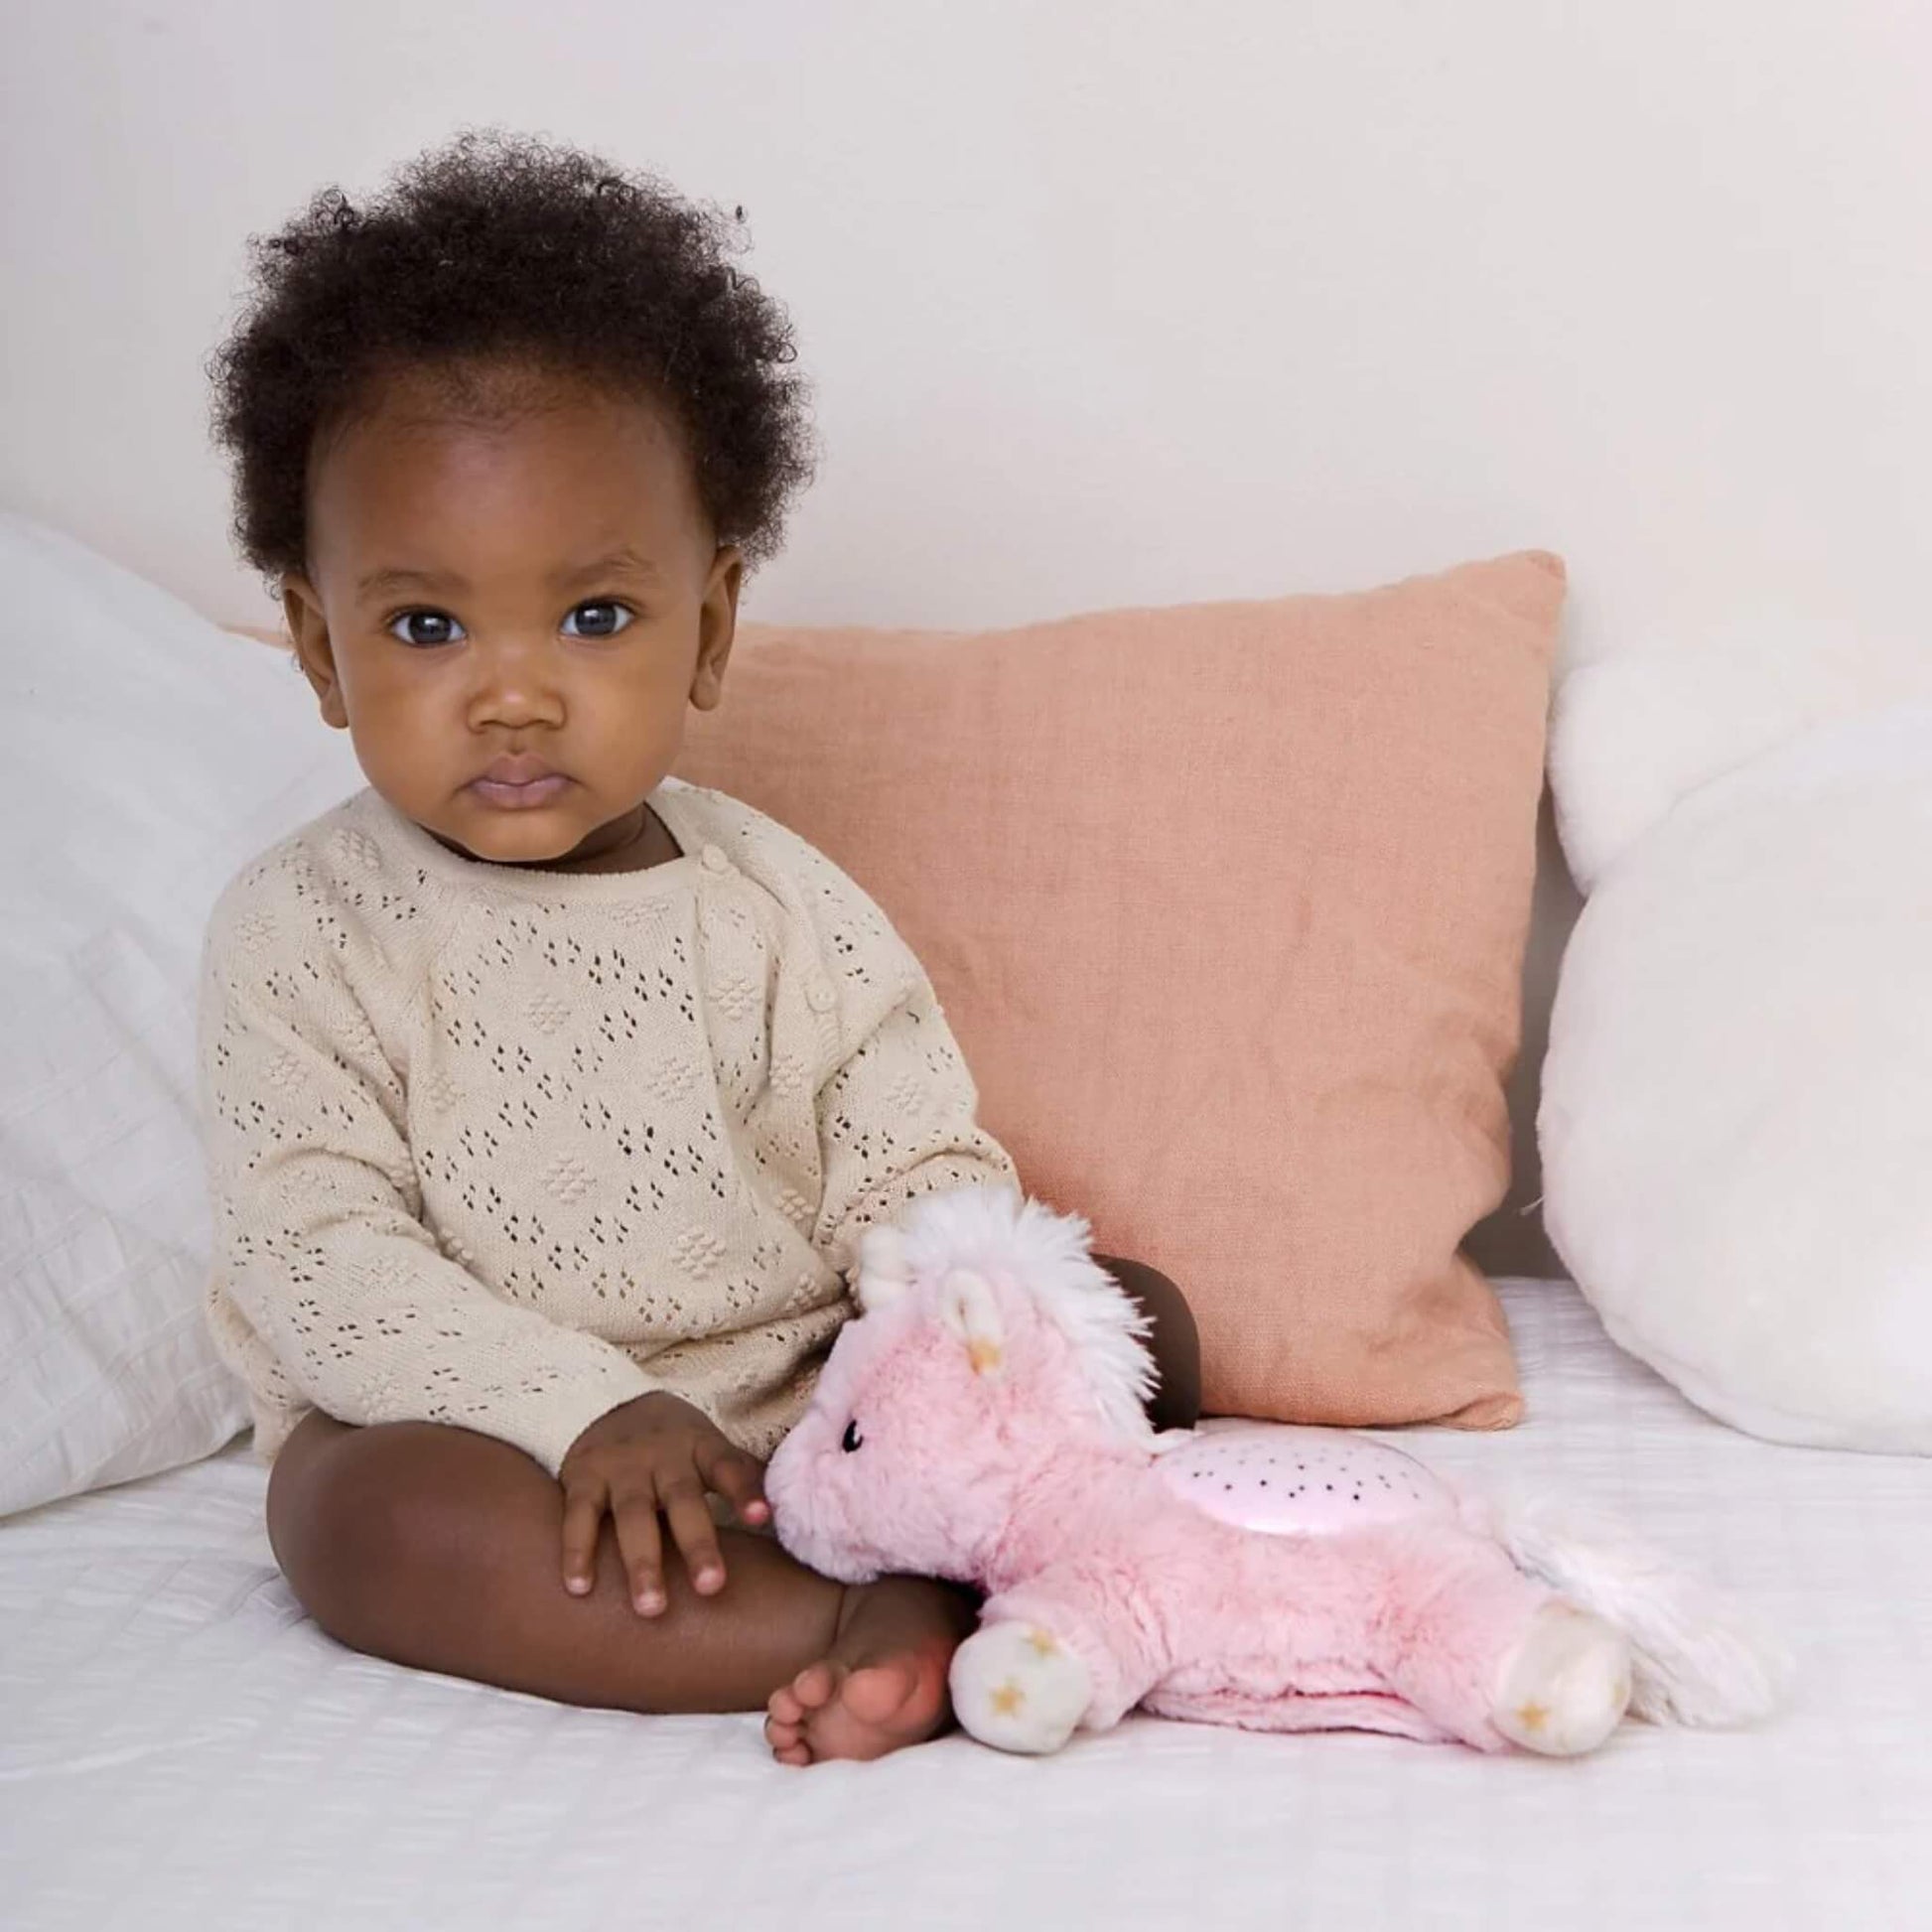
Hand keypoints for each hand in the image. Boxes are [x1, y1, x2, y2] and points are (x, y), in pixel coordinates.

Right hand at [557, 1392, 769, 1614]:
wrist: (609, 1404)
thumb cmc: (676, 1446)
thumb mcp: (711, 1451)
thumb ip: (744, 1479)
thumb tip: (794, 1515)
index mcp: (702, 1449)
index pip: (730, 1467)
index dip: (747, 1491)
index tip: (765, 1518)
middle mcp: (663, 1456)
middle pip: (683, 1499)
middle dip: (697, 1543)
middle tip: (711, 1588)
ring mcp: (621, 1467)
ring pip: (632, 1515)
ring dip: (641, 1561)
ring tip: (652, 1608)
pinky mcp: (583, 1478)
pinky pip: (579, 1516)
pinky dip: (577, 1550)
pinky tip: (579, 1588)